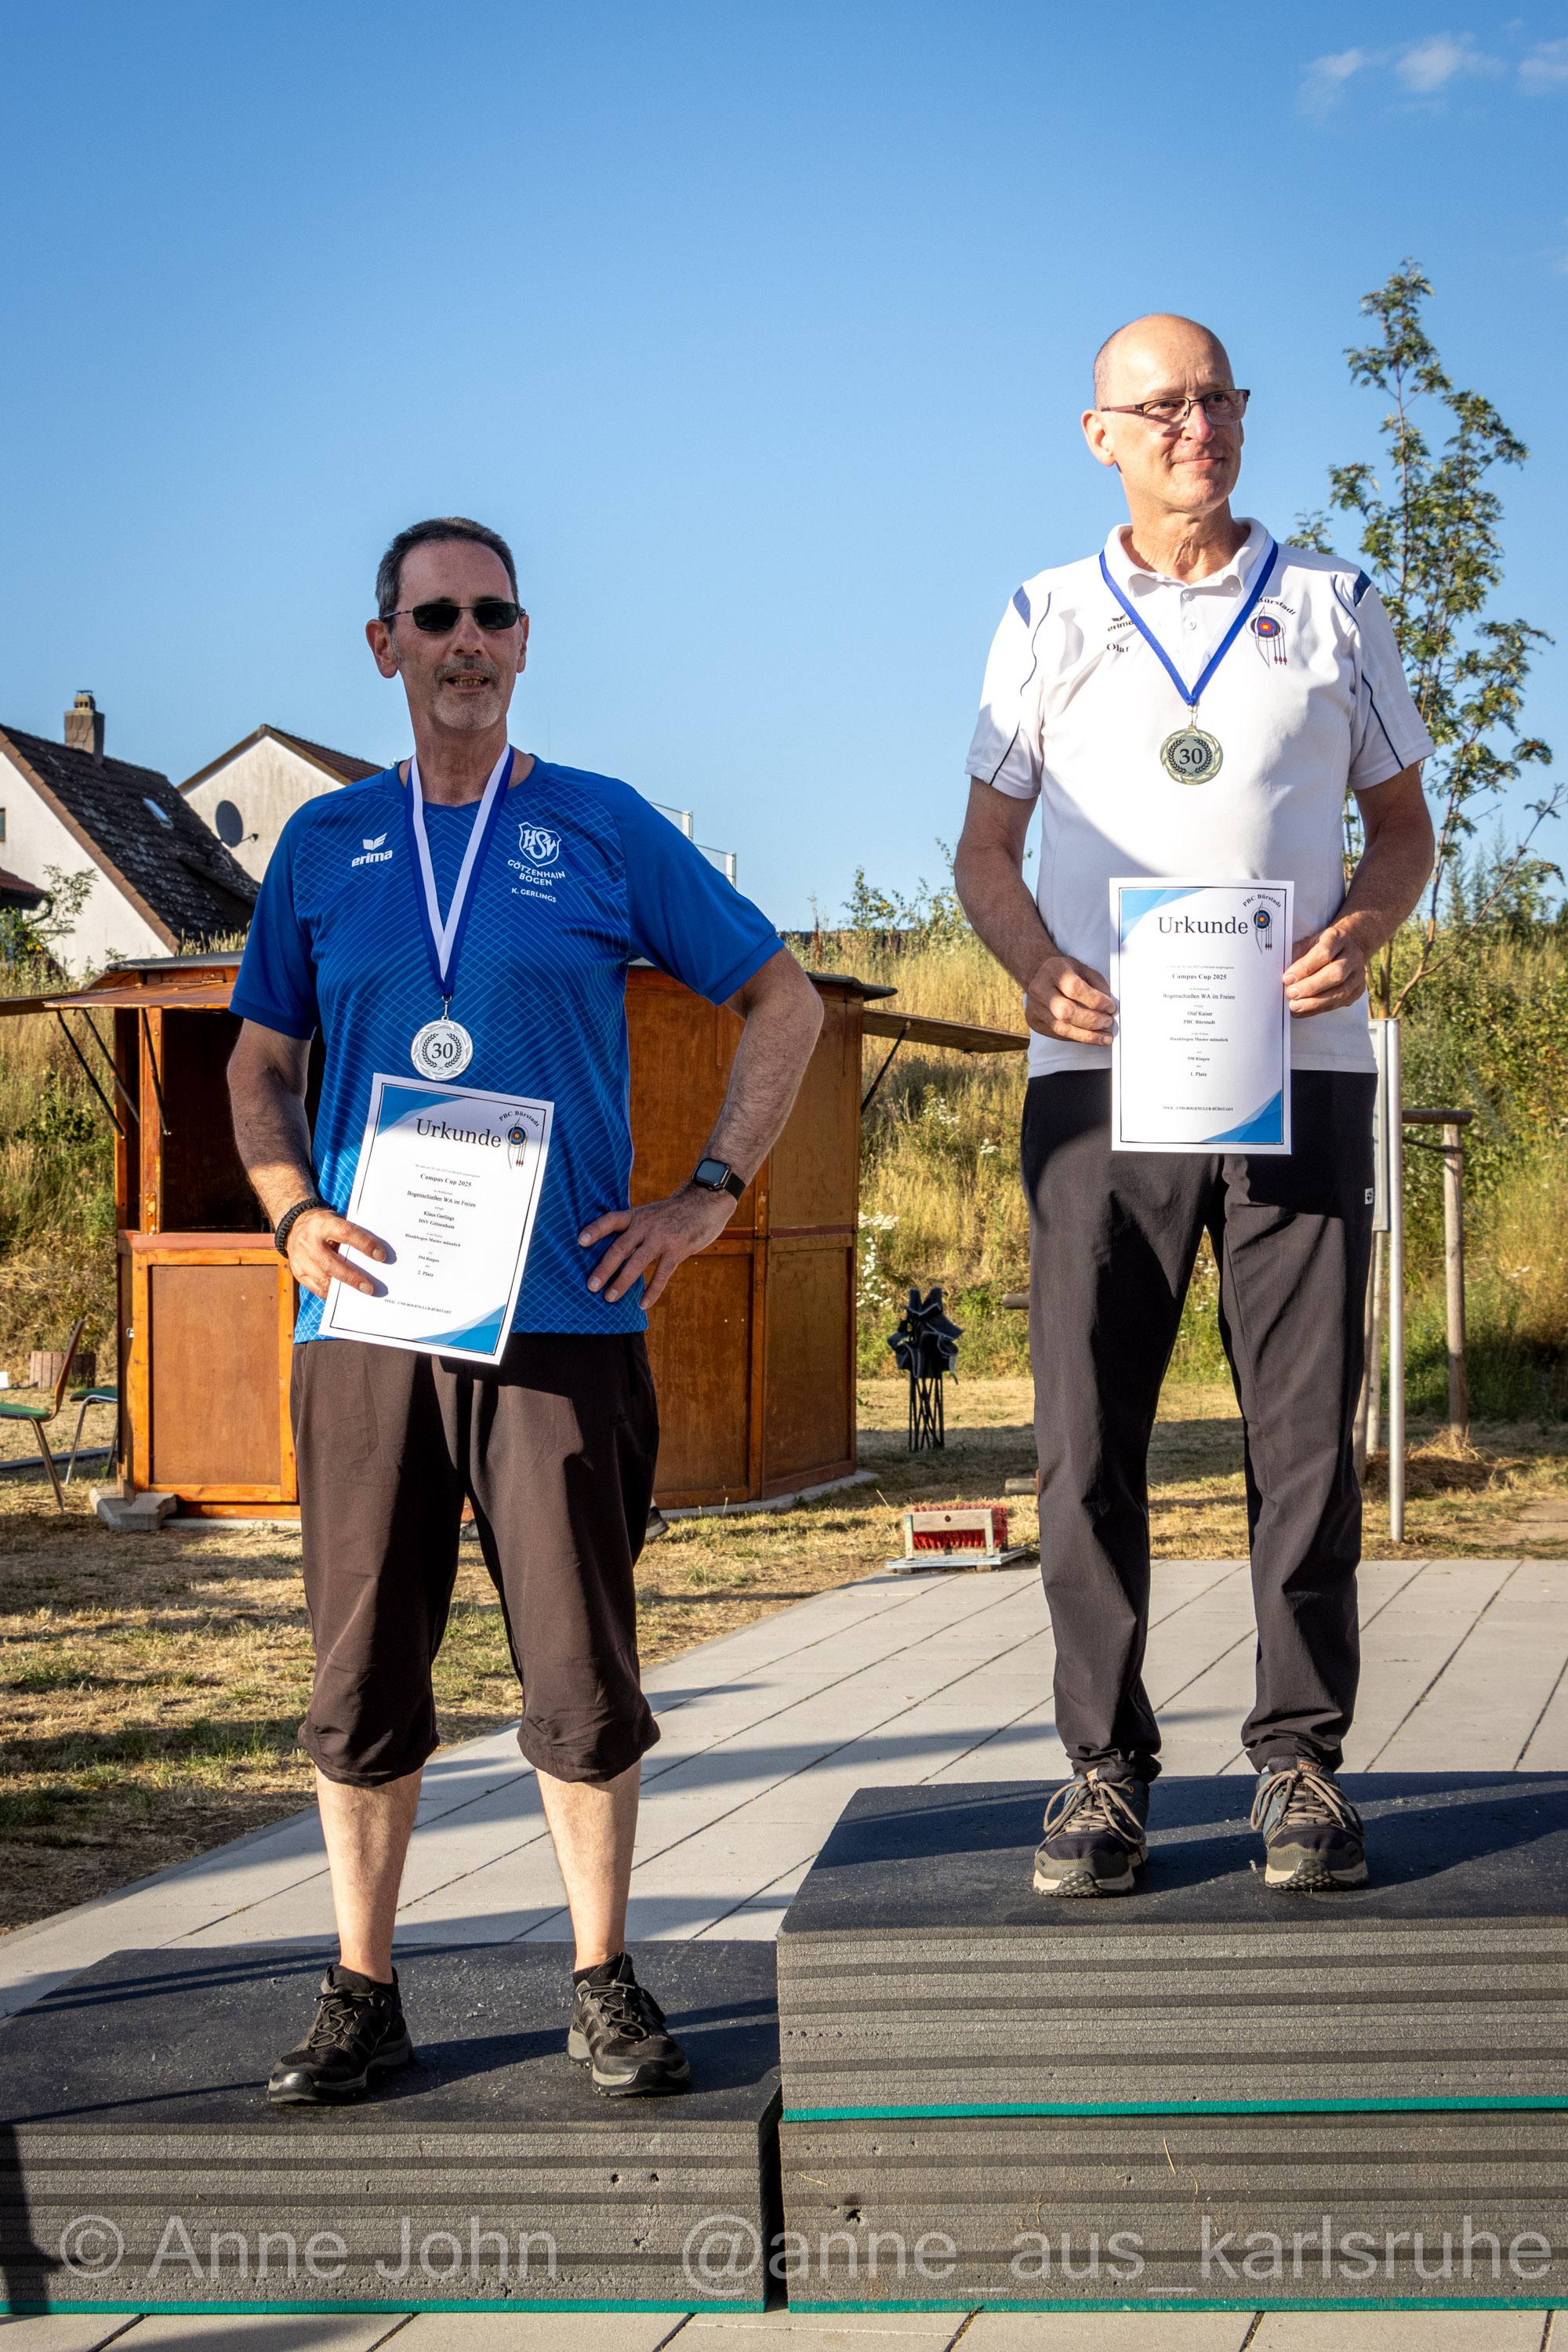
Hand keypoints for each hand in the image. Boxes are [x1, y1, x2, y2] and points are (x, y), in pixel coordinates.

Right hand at [287, 1209, 388, 1300]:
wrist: (295, 1226)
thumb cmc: (325, 1225)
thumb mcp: (336, 1221)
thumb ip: (351, 1235)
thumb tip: (374, 1255)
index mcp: (323, 1223)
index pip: (346, 1233)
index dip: (364, 1244)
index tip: (381, 1255)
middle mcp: (309, 1241)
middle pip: (331, 1264)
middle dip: (352, 1277)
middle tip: (370, 1287)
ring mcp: (301, 1258)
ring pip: (323, 1279)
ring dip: (343, 1289)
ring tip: (361, 1292)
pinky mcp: (297, 1271)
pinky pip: (316, 1288)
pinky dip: (332, 1293)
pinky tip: (344, 1293)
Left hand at [578, 1186, 737, 1307]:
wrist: (706, 1202)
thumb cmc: (675, 1212)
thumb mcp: (651, 1213)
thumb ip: (635, 1229)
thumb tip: (614, 1251)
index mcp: (637, 1216)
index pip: (611, 1220)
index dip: (595, 1230)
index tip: (580, 1241)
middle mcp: (646, 1226)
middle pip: (620, 1248)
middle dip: (604, 1268)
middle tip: (590, 1286)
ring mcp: (662, 1238)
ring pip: (637, 1263)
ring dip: (622, 1282)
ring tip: (609, 1298)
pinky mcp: (678, 1250)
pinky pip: (662, 1274)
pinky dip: (652, 1291)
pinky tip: (643, 1304)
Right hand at [1024, 952, 1117, 1043]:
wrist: (1041, 975)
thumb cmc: (1064, 972)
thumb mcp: (1083, 970)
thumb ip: (1098, 985)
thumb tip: (1109, 1006)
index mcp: (1053, 969)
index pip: (1074, 988)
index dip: (1095, 1001)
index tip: (1110, 1007)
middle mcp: (1040, 988)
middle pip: (1066, 1011)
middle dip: (1091, 1021)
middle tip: (1107, 1022)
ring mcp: (1034, 1006)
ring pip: (1061, 1028)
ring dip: (1086, 1035)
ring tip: (1103, 1037)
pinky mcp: (1034, 1021)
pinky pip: (1058, 1034)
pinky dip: (1077, 1037)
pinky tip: (1089, 1036)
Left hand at [1284, 922, 1368, 1017]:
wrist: (1346, 948)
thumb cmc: (1322, 947)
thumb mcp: (1308, 943)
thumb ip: (1296, 955)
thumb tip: (1282, 974)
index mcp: (1338, 938)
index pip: (1324, 953)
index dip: (1305, 967)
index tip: (1287, 978)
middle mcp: (1353, 955)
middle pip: (1336, 974)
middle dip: (1311, 986)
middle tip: (1291, 993)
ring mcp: (1358, 974)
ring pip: (1340, 992)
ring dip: (1315, 1002)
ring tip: (1295, 1005)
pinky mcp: (1358, 990)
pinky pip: (1339, 1003)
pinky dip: (1318, 1009)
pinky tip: (1303, 1011)